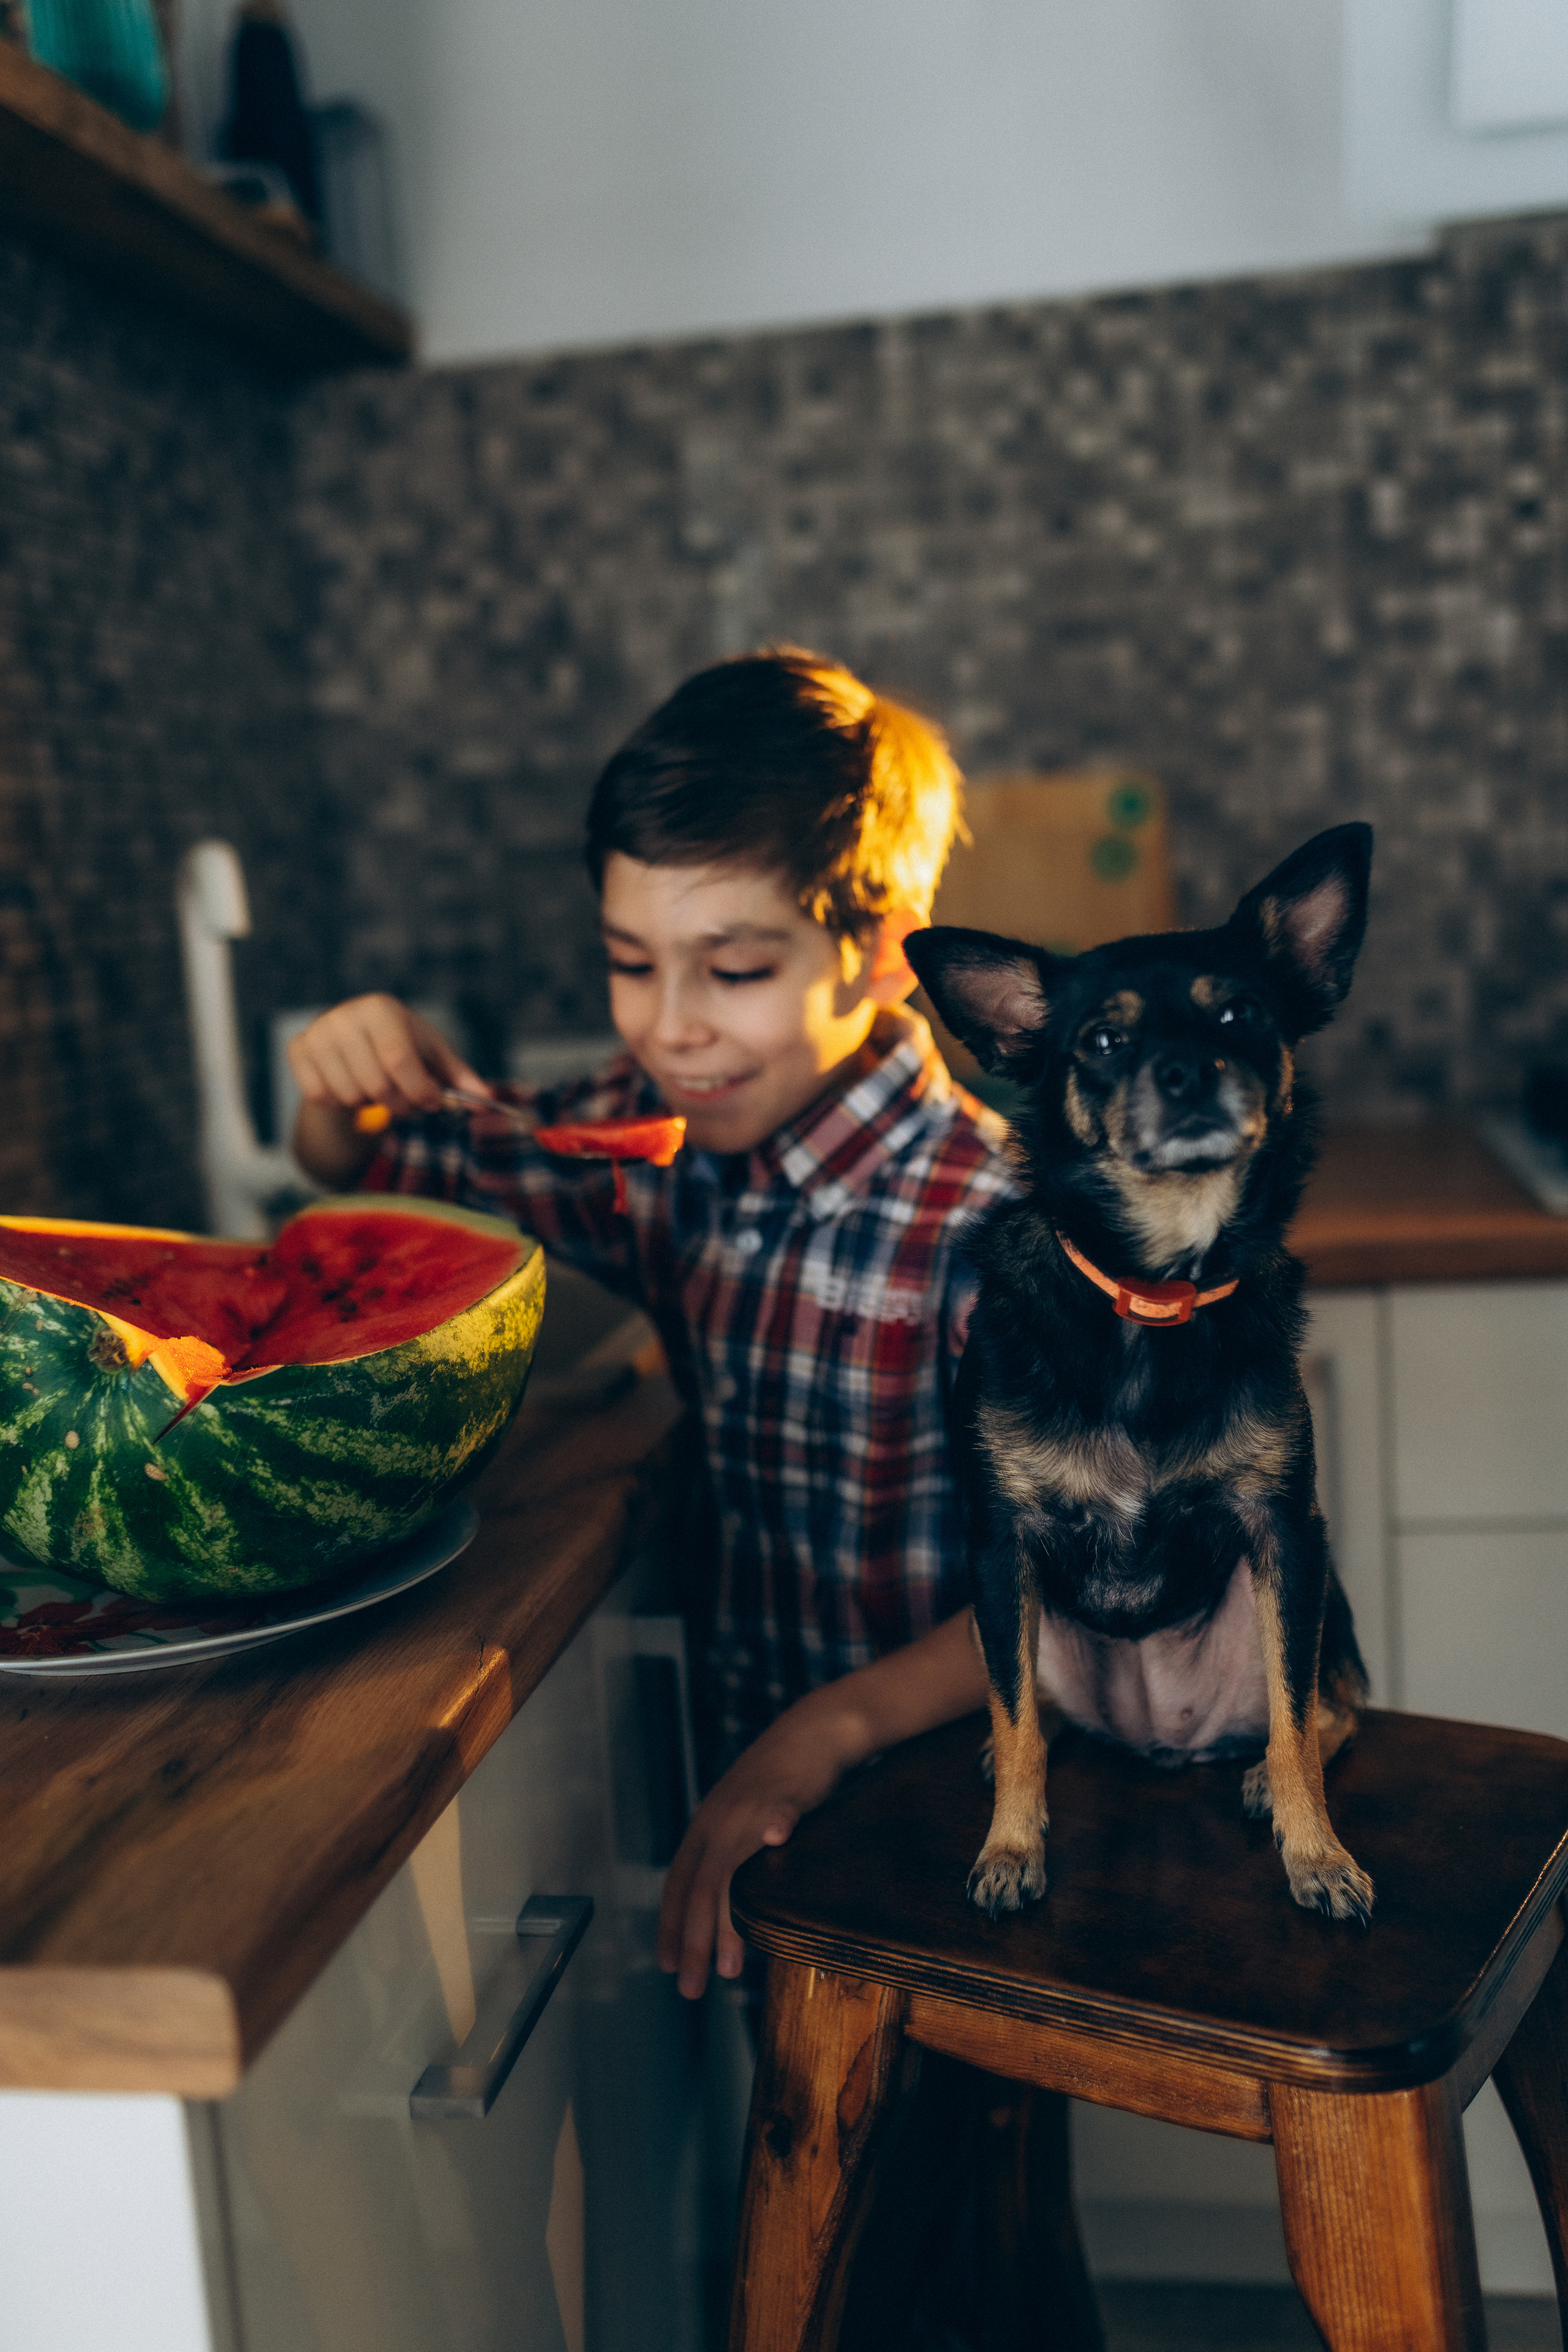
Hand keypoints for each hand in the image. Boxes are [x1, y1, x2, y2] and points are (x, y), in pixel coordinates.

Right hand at [288, 993, 488, 1117]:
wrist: (351, 1041)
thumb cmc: (400, 1047)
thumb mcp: (431, 1055)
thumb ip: (458, 1076)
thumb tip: (487, 1097)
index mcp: (381, 1009)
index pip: (399, 1060)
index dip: (418, 1090)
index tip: (431, 1102)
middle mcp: (344, 1015)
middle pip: (375, 1083)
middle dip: (398, 1104)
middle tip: (406, 1104)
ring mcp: (317, 1032)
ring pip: (348, 1094)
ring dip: (369, 1104)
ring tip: (376, 1090)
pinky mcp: (296, 1050)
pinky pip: (320, 1096)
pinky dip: (339, 1103)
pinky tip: (349, 1087)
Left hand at [657, 1702, 853, 1999]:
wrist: (814, 1730)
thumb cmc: (784, 1781)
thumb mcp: (745, 1818)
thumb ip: (735, 1859)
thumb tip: (731, 1912)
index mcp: (706, 1826)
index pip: (678, 1884)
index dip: (670, 1926)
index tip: (667, 1965)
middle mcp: (720, 1819)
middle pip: (701, 1889)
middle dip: (693, 1943)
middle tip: (692, 1988)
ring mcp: (752, 1807)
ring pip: (732, 1869)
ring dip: (730, 1920)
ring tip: (729, 1965)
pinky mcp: (789, 1792)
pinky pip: (780, 1811)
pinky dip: (775, 1826)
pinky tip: (775, 1840)